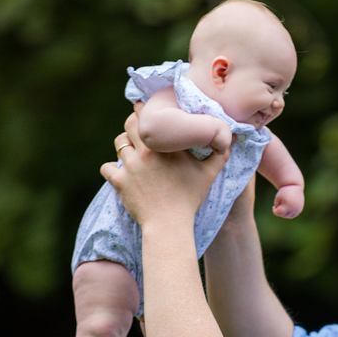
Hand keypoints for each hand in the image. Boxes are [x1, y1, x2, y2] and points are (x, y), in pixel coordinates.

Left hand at [101, 105, 228, 227]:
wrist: (169, 224)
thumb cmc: (190, 199)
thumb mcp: (209, 175)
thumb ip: (219, 155)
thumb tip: (230, 139)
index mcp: (165, 146)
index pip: (147, 116)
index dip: (145, 111)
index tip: (148, 112)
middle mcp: (144, 152)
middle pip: (129, 125)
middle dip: (133, 124)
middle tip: (139, 130)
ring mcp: (129, 167)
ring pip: (119, 143)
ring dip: (124, 144)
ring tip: (131, 150)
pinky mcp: (119, 182)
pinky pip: (107, 168)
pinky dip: (111, 169)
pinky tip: (119, 172)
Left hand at [271, 184, 304, 218]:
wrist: (294, 186)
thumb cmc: (284, 191)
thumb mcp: (277, 198)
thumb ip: (277, 207)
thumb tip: (280, 214)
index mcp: (287, 206)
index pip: (278, 213)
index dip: (274, 210)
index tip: (273, 205)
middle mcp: (294, 209)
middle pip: (283, 215)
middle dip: (280, 211)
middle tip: (279, 204)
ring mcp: (298, 210)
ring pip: (288, 216)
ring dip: (284, 213)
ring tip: (283, 205)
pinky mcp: (300, 210)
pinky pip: (293, 215)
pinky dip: (289, 213)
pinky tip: (287, 207)